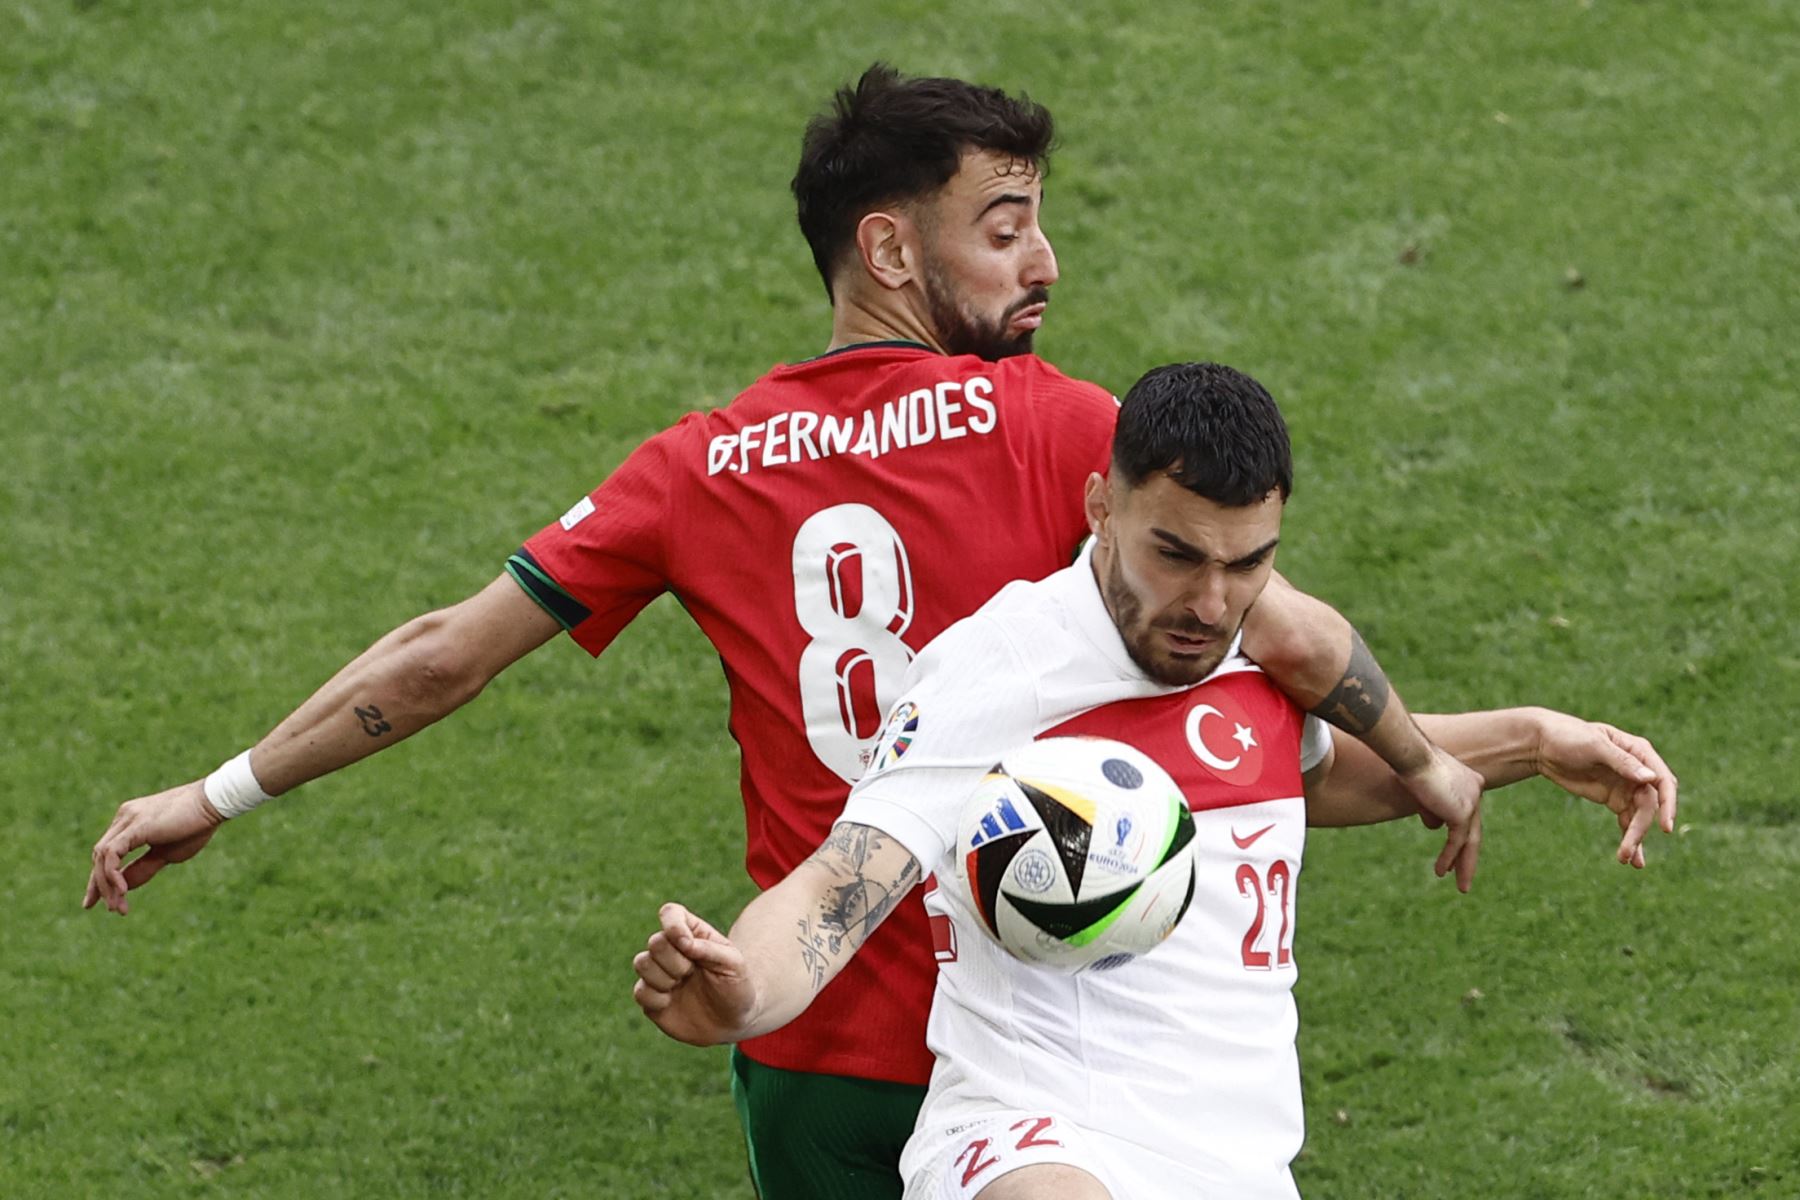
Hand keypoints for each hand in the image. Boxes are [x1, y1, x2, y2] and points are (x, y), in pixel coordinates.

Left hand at [85, 780, 223, 914]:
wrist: (213, 803)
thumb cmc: (196, 826)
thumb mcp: (167, 853)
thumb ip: (144, 867)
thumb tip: (124, 887)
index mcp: (130, 822)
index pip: (106, 853)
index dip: (100, 878)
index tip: (99, 901)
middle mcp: (123, 818)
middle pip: (99, 856)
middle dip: (100, 886)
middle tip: (112, 909)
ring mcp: (127, 819)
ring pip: (102, 857)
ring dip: (107, 885)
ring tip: (118, 906)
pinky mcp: (135, 825)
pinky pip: (112, 853)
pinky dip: (113, 873)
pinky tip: (123, 890)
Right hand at [632, 903, 756, 1045]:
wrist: (732, 1023)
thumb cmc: (736, 987)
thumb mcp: (734, 965)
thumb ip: (710, 949)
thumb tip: (683, 942)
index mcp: (692, 934)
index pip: (671, 913)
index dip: (672, 925)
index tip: (686, 944)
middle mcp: (671, 951)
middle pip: (655, 942)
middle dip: (675, 961)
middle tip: (692, 973)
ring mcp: (659, 974)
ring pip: (642, 963)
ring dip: (664, 978)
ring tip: (681, 986)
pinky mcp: (651, 998)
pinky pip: (639, 992)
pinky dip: (656, 999)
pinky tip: (671, 1003)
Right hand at [1397, 742, 1484, 891]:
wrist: (1411, 754)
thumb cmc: (1409, 763)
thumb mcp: (1422, 788)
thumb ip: (1432, 806)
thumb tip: (1434, 826)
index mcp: (1470, 781)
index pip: (1465, 813)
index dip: (1458, 834)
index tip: (1453, 851)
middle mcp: (1475, 790)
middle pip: (1473, 830)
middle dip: (1468, 856)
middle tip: (1465, 877)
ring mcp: (1471, 801)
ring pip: (1469, 840)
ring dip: (1463, 864)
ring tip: (1461, 886)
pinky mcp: (1462, 812)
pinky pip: (1457, 841)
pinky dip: (1449, 857)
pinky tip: (1442, 872)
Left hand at [1532, 713, 1677, 867]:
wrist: (1542, 744)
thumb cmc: (1568, 736)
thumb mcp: (1594, 746)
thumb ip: (1621, 761)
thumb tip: (1650, 778)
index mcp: (1639, 752)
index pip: (1662, 781)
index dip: (1667, 804)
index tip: (1665, 827)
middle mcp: (1638, 771)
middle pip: (1650, 805)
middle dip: (1641, 828)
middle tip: (1627, 851)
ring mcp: (1627, 787)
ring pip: (1640, 817)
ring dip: (1635, 838)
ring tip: (1625, 859)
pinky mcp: (1614, 799)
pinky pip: (1627, 821)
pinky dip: (1629, 837)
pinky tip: (1630, 858)